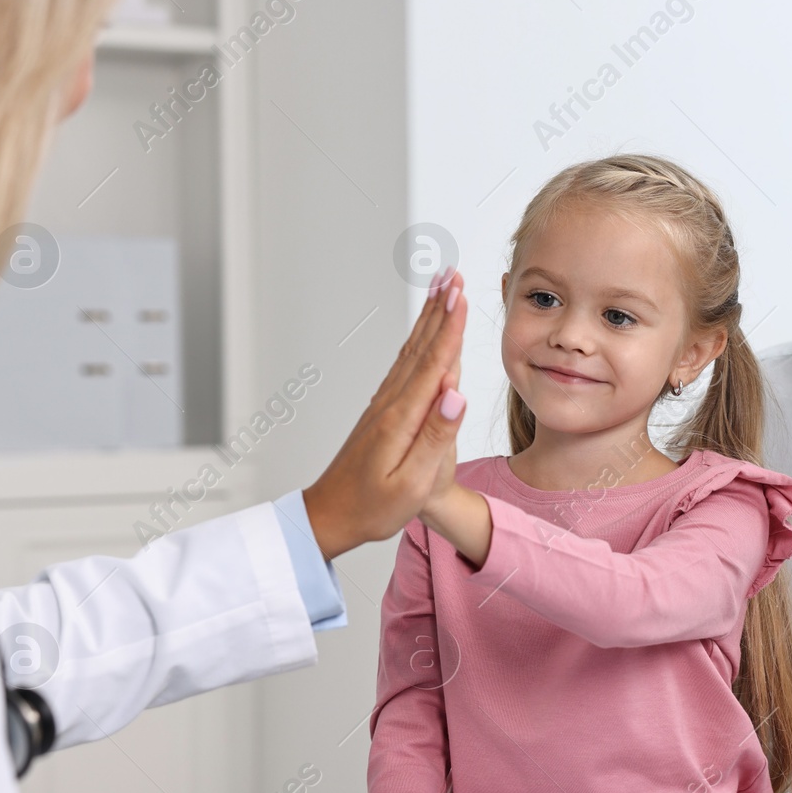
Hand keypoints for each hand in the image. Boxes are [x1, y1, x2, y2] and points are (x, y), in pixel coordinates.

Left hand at [305, 270, 467, 558]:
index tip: (462, 296)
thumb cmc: (372, 508)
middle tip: (452, 275)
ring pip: (412, 352)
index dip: (450, 329)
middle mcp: (391, 404)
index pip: (434, 365)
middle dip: (440, 310)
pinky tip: (423, 334)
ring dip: (428, 319)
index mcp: (402, 419)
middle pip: (421, 348)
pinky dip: (418, 342)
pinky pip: (405, 367)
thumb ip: (436, 438)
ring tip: (440, 290)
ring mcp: (384, 406)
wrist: (330, 516)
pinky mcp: (382, 412)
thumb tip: (456, 395)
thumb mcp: (411, 484)